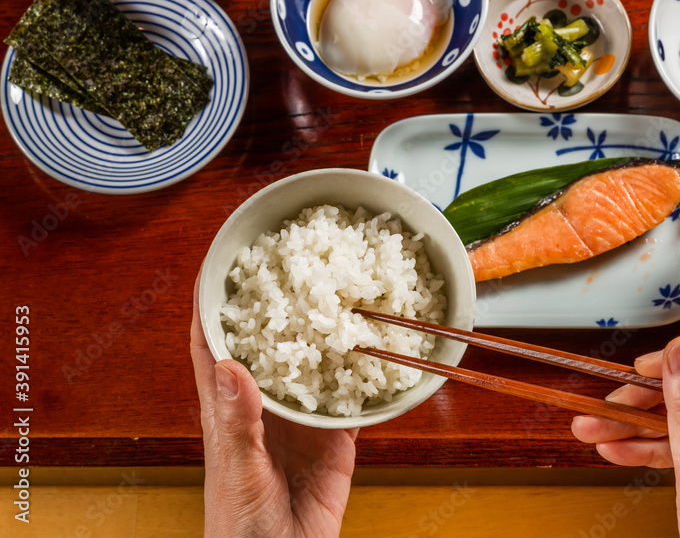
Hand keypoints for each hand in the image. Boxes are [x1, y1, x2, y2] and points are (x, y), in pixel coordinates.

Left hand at [190, 277, 357, 537]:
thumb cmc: (242, 528)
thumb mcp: (237, 472)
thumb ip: (239, 423)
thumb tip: (232, 367)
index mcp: (229, 409)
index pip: (212, 343)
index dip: (210, 301)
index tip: (218, 260)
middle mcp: (265, 404)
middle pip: (267, 340)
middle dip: (275, 300)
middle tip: (291, 259)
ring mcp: (302, 418)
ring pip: (312, 360)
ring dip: (322, 328)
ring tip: (337, 289)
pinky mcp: (337, 437)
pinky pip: (351, 394)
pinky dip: (364, 370)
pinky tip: (377, 344)